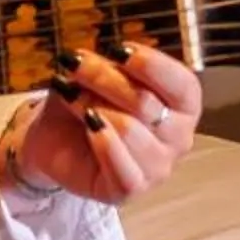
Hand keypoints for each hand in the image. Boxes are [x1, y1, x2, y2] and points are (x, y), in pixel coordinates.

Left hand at [7, 41, 201, 202]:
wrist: (55, 137)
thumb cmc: (87, 100)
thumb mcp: (99, 74)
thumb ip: (107, 68)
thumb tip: (91, 62)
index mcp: (184, 104)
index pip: (181, 84)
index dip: (151, 64)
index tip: (118, 49)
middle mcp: (180, 138)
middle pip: (146, 103)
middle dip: (104, 78)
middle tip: (75, 64)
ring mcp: (158, 168)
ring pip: (129, 130)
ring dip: (93, 106)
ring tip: (72, 97)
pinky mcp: (130, 190)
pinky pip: (122, 167)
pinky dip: (102, 142)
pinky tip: (88, 127)